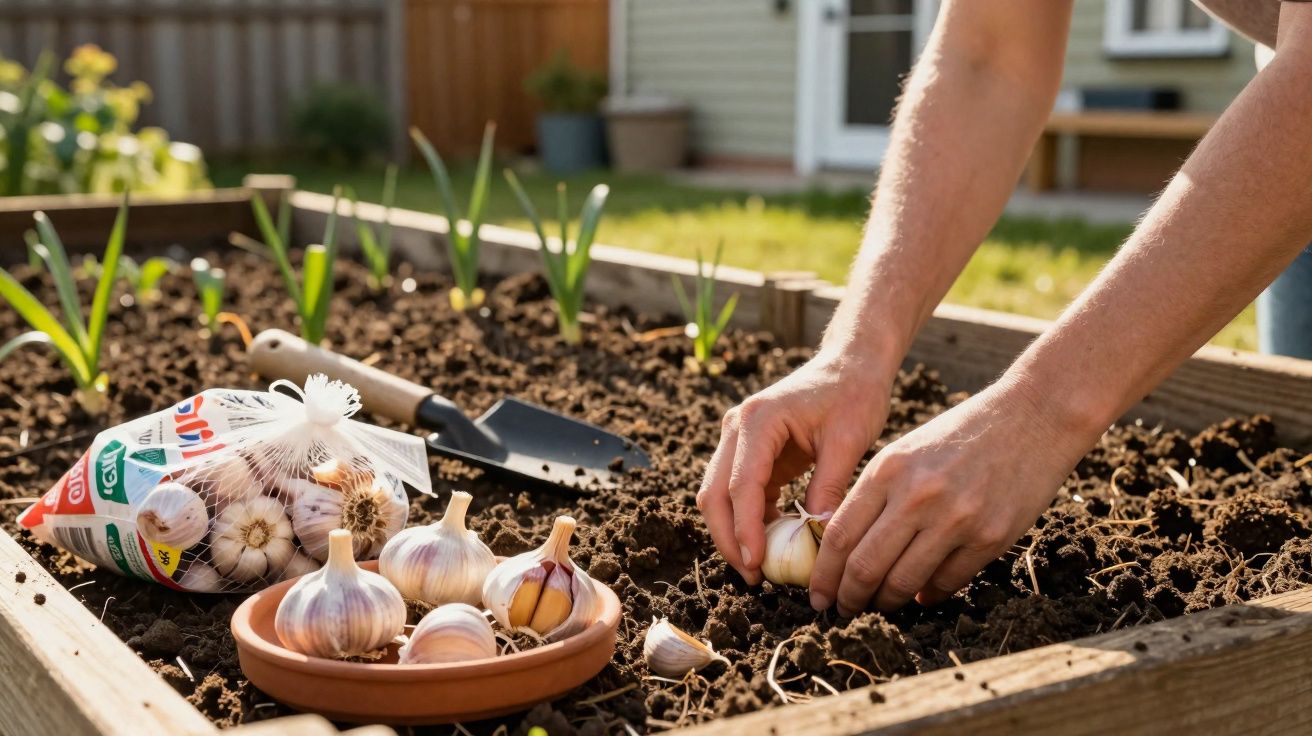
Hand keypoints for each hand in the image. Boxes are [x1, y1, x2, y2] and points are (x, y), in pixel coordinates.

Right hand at [696, 349, 893, 584]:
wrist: (851, 364)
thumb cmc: (854, 393)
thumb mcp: (849, 440)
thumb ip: (829, 485)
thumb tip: (818, 535)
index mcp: (758, 420)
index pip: (741, 485)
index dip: (745, 530)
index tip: (757, 565)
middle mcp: (737, 427)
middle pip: (714, 494)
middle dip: (729, 539)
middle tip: (753, 576)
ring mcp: (739, 439)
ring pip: (718, 496)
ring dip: (734, 533)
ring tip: (760, 569)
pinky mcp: (750, 451)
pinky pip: (739, 493)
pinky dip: (750, 520)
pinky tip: (772, 544)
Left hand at [808, 375, 1100, 613]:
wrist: (1032, 417)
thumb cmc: (961, 434)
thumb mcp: (905, 452)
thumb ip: (875, 495)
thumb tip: (848, 552)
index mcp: (887, 471)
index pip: (838, 536)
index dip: (823, 574)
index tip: (817, 594)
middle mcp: (917, 496)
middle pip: (865, 566)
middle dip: (848, 597)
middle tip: (843, 610)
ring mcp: (956, 519)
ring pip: (903, 582)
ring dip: (886, 602)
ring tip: (879, 606)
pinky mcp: (990, 537)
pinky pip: (947, 582)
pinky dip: (927, 595)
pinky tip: (920, 595)